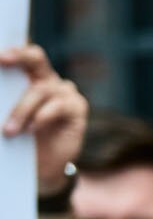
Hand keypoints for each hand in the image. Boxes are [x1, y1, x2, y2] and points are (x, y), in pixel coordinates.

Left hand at [1, 45, 87, 195]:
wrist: (42, 167)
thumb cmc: (18, 139)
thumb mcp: (5, 117)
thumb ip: (2, 102)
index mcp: (27, 76)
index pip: (20, 55)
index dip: (11, 51)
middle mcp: (47, 79)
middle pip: (36, 58)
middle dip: (18, 56)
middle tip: (1, 60)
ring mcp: (64, 92)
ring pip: (41, 89)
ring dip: (21, 110)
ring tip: (9, 131)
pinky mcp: (78, 108)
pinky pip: (58, 106)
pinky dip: (41, 117)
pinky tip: (31, 130)